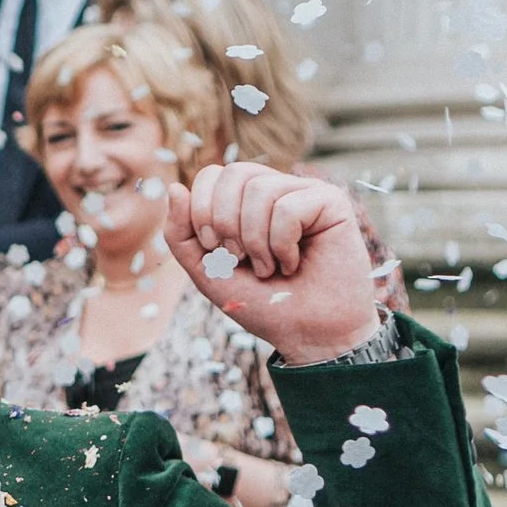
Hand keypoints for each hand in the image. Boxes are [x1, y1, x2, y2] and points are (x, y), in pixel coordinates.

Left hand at [164, 164, 380, 365]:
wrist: (308, 334)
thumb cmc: (261, 302)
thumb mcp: (206, 269)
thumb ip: (181, 233)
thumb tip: (174, 187)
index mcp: (246, 201)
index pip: (212, 175)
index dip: (202, 209)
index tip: (213, 248)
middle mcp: (277, 189)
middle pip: (234, 173)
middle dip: (225, 222)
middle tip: (239, 258)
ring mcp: (305, 192)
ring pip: (260, 189)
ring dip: (255, 240)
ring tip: (268, 267)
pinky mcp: (332, 202)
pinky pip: (288, 207)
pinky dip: (281, 244)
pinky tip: (292, 264)